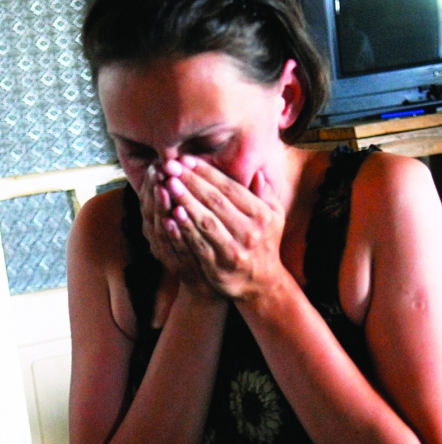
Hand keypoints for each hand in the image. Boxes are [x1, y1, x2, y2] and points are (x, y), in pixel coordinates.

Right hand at [138, 165, 221, 300]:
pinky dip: (171, 233)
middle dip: (154, 188)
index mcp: (159, 224)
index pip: (151, 198)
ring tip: (163, 188)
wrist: (213, 288)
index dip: (152, 181)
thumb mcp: (197, 221)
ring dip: (160, 207)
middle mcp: (158, 239)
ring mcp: (167, 255)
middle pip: (150, 210)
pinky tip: (172, 218)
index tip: (158, 163)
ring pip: (158, 228)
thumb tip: (197, 166)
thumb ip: (195, 197)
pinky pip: (171, 248)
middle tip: (158, 169)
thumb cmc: (206, 248)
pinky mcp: (178, 269)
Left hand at [160, 158, 287, 300]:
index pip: (230, 188)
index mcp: (261, 215)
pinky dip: (184, 230)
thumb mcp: (273, 216)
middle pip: (215, 202)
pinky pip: (198, 245)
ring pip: (205, 222)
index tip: (187, 159)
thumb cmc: (263, 242)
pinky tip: (170, 215)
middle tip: (171, 167)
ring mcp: (234, 251)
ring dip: (185, 202)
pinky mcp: (218, 268)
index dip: (207, 172)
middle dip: (191, 182)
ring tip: (168, 185)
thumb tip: (256, 172)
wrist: (260, 283)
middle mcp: (250, 232)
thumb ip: (265, 194)